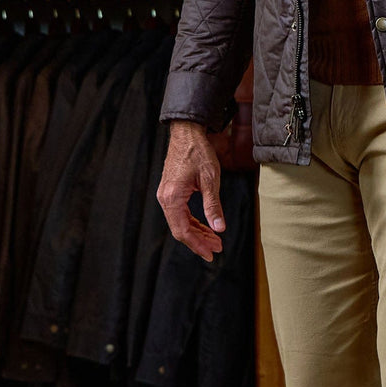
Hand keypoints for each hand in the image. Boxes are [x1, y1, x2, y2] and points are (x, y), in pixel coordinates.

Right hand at [157, 120, 224, 261]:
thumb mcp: (210, 179)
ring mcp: (166, 195)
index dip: (197, 244)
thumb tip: (219, 228)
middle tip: (217, 248)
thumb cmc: (198, 152)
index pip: (182, 231)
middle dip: (199, 241)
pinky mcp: (170, 191)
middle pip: (180, 229)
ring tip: (214, 239)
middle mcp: (165, 198)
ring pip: (180, 222)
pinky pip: (180, 213)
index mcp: (172, 198)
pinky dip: (192, 222)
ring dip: (197, 232)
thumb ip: (213, 205)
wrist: (187, 133)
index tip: (211, 253)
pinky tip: (205, 226)